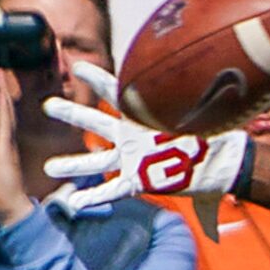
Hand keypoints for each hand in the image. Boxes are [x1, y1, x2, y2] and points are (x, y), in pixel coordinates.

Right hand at [44, 74, 250, 229]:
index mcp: (143, 116)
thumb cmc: (211, 135)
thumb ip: (199, 95)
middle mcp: (132, 136)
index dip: (98, 79)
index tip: (77, 66)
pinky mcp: (139, 180)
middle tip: (47, 106)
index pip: (117, 93)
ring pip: (96, 160)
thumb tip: (220, 72)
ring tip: (48, 168)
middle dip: (71, 114)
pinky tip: (74, 203)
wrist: (222, 164)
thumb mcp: (202, 112)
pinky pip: (113, 188)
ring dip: (72, 164)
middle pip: (95, 123)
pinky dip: (94, 196)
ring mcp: (133, 158)